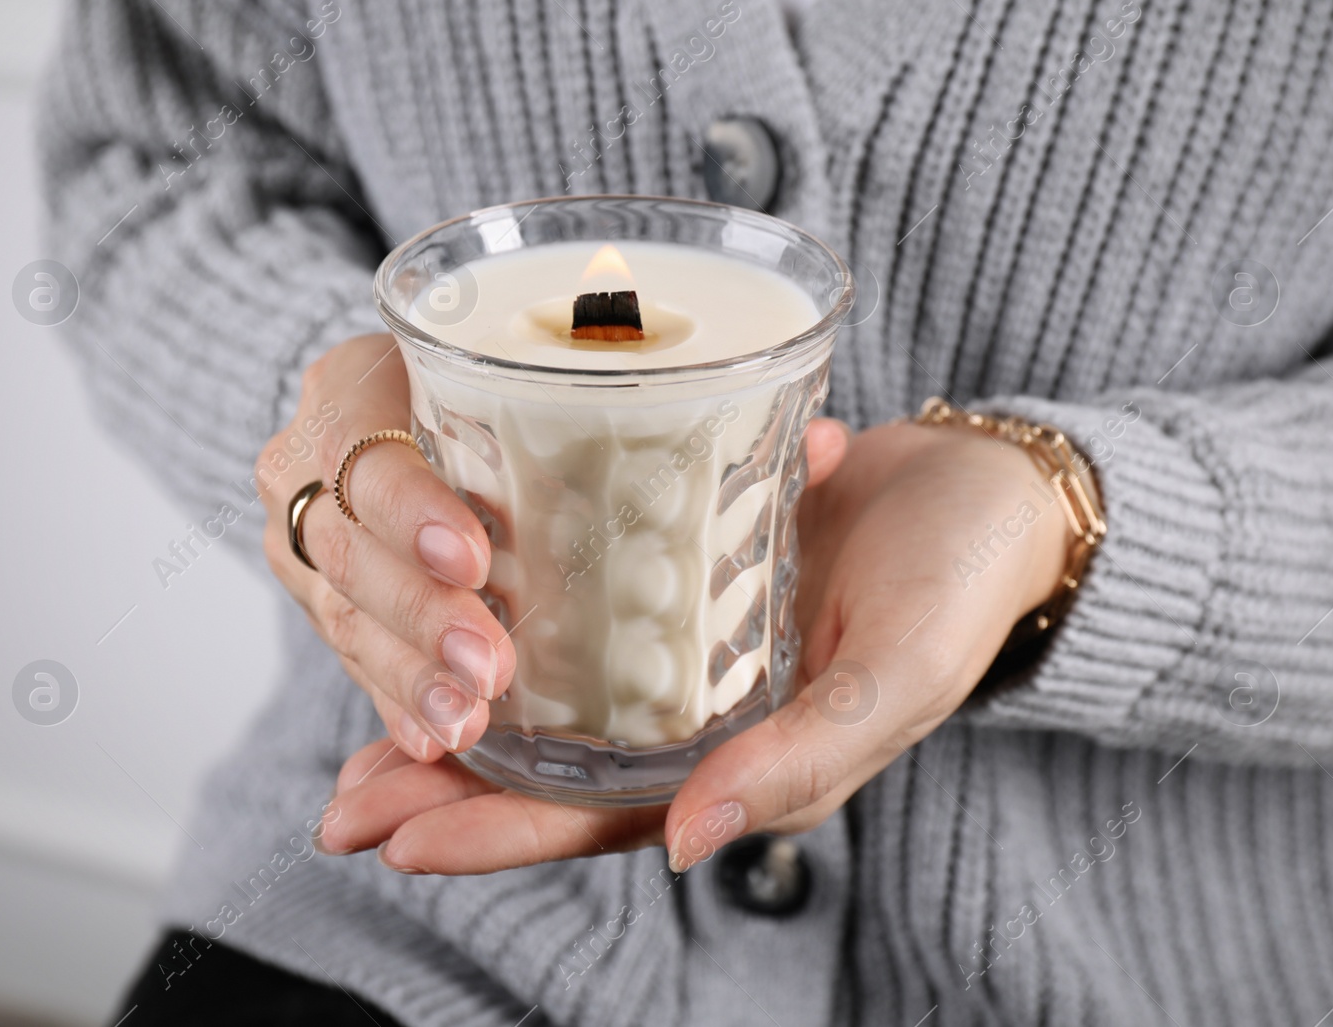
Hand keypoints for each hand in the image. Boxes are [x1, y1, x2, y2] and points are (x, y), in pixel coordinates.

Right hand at [259, 334, 512, 762]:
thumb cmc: (482, 381)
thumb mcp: (499, 367)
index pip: (365, 453)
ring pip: (345, 615)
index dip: (414, 513)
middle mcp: (304, 465)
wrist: (397, 404)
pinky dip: (395, 700)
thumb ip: (545, 401)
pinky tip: (432, 736)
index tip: (473, 560)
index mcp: (348, 389)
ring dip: (409, 675)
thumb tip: (659, 434)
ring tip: (464, 719)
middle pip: (352, 549)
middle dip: (422, 616)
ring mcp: (301, 540)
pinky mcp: (320, 599)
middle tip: (487, 664)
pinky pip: (352, 657)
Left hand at [315, 418, 1071, 873]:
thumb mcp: (892, 676)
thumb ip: (801, 759)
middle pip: (550, 770)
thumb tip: (687, 845)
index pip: (597, 815)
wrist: (992, 487)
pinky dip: (515, 611)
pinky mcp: (680, 573)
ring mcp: (683, 647)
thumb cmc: (959, 584)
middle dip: (444, 786)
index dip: (494, 834)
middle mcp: (698, 718)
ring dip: (462, 707)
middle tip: (340, 799)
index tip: (393, 834)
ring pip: (554, 697)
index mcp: (743, 765)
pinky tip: (448, 599)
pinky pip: (583, 603)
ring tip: (361, 717)